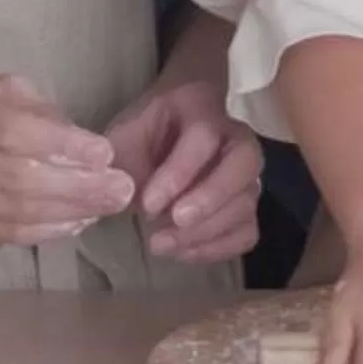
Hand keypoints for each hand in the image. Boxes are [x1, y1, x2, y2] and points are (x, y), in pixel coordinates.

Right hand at [0, 75, 135, 244]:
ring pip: (16, 213)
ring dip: (71, 212)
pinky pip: (9, 234)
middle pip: (19, 179)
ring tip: (108, 205)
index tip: (104, 153)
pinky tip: (79, 221)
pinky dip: (50, 231)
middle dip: (78, 187)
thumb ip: (36, 109)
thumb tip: (84, 144)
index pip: (12, 131)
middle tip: (120, 189)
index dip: (63, 144)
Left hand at [104, 79, 263, 263]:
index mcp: (203, 111)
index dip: (179, 174)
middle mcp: (236, 139)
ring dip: (206, 231)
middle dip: (209, 198)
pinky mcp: (244, 206)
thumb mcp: (127, 133)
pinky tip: (183, 252)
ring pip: (245, 203)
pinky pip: (247, 232)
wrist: (168, 133)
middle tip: (175, 222)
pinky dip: (218, 248)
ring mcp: (246, 175)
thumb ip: (121, 159)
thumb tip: (115, 194)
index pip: (203, 138)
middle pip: (242, 165)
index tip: (148, 204)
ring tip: (162, 244)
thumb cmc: (147, 130)